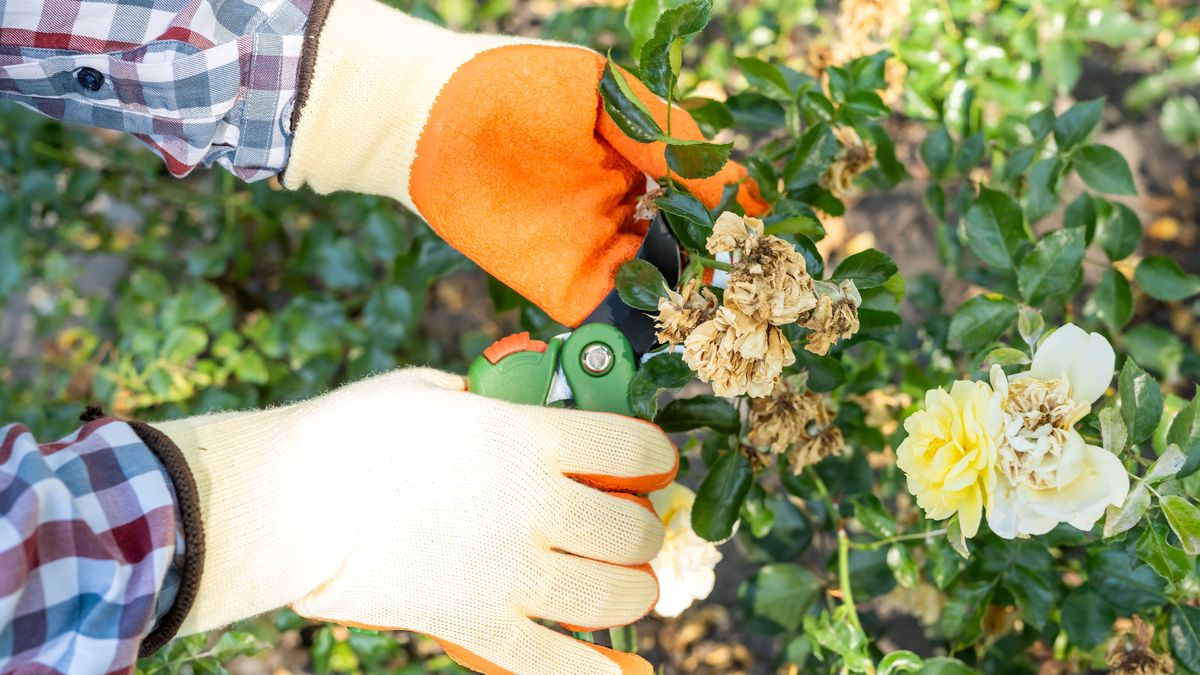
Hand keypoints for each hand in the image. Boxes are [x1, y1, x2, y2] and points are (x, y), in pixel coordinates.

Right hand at [154, 368, 677, 673]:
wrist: (290, 500)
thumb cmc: (352, 434)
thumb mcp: (430, 390)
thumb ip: (485, 400)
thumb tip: (508, 404)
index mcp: (530, 439)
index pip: (634, 448)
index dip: (657, 458)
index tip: (655, 465)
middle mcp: (537, 506)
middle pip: (635, 531)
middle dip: (643, 534)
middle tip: (629, 534)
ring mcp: (512, 572)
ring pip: (615, 597)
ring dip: (631, 594)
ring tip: (623, 589)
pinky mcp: (477, 624)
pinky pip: (558, 666)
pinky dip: (600, 674)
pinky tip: (625, 671)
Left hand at [283, 0, 767, 325]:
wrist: (430, 119)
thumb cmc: (518, 85)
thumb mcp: (604, 93)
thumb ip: (663, 136)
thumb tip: (731, 184)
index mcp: (649, 165)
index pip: (711, 200)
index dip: (745, 223)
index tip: (778, 243)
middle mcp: (633, 214)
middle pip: (696, 255)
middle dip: (733, 280)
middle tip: (771, 306)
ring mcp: (601, 254)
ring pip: (667, 292)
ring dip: (702, 314)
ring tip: (742, 336)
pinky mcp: (565, 290)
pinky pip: (618, 319)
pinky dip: (651, 336)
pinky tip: (685, 348)